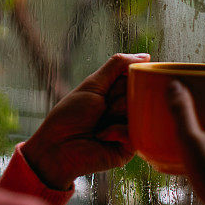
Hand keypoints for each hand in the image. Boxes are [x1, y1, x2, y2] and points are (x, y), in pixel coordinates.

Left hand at [21, 53, 150, 189]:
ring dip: (115, 113)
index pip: (135, 78)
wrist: (58, 147)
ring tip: (100, 122)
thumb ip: (118, 66)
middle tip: (102, 107)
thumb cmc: (70, 115)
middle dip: (117, 98)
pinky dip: (115, 131)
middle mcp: (126, 109)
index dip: (123, 80)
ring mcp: (130, 128)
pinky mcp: (131, 147)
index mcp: (117, 93)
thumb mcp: (93, 84)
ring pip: (140, 111)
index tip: (109, 88)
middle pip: (139, 93)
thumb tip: (146, 56)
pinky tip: (101, 136)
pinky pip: (135, 131)